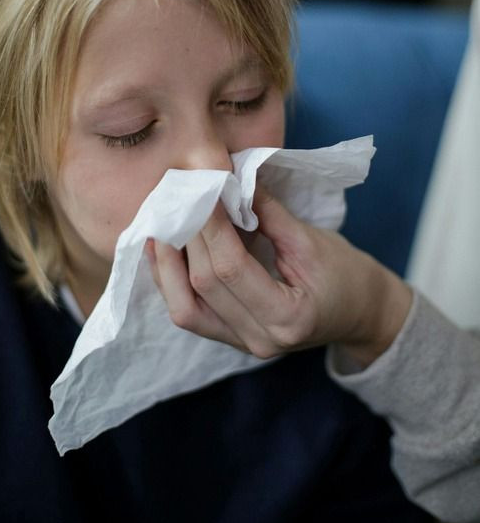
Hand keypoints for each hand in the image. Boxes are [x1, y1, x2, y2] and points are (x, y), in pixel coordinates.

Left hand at [146, 186, 412, 366]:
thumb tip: (230, 178)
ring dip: (167, 262)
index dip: (209, 225)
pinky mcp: (229, 337)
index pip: (230, 269)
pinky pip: (189, 311)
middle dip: (187, 234)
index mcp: (287, 317)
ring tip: (162, 220)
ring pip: (183, 307)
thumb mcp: (313, 240)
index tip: (199, 187)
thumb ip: (268, 213)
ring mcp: (241, 343)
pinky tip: (164, 247)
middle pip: (203, 285)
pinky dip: (171, 279)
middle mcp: (258, 339)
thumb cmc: (346, 274)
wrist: (360, 313)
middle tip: (179, 193)